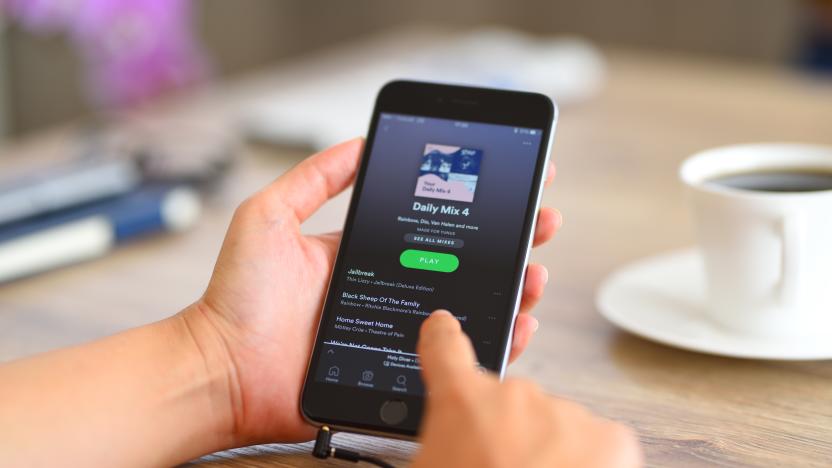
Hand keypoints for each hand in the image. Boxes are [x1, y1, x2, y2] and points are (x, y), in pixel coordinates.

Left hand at [183, 138, 560, 444]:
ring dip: (513, 289)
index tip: (513, 184)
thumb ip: (313, 179)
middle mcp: (390, 289)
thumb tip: (359, 142)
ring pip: (471, 308)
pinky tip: (516, 325)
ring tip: (535, 274)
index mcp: (367, 254)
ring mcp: (398, 330)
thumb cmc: (236, 298)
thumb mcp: (269, 217)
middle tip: (541, 224)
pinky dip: (495, 342)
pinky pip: (457, 357)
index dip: (476, 207)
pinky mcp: (400, 369)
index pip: (434, 226)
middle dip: (511, 242)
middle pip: (465, 264)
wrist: (222, 370)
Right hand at [413, 311, 641, 467]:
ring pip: (554, 424)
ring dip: (549, 452)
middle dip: (508, 432)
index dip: (443, 335)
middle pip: (509, 400)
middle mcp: (514, 396)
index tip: (445, 325)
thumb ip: (441, 444)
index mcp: (459, 402)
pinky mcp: (610, 436)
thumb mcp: (431, 463)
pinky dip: (588, 465)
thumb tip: (454, 444)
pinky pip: (596, 443)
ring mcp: (565, 411)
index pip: (444, 347)